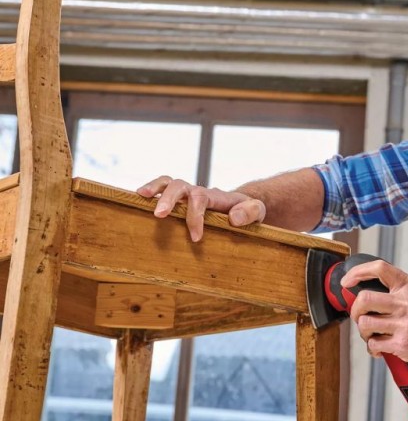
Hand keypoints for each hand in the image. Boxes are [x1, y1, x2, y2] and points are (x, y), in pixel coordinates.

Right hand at [137, 175, 265, 241]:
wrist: (243, 205)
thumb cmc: (249, 211)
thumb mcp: (258, 211)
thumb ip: (250, 212)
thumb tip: (233, 218)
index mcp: (216, 196)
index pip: (202, 199)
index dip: (195, 216)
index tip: (195, 238)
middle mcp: (198, 191)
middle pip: (180, 186)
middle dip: (169, 199)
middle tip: (160, 215)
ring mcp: (187, 194)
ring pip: (168, 183)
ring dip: (154, 188)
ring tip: (140, 196)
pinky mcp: (179, 200)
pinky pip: (162, 191)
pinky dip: (149, 192)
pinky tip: (135, 200)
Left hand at [340, 259, 407, 374]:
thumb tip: (383, 292)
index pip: (379, 269)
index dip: (357, 273)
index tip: (347, 281)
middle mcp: (407, 302)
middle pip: (363, 299)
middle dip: (354, 310)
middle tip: (358, 316)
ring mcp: (404, 324)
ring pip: (365, 324)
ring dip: (364, 332)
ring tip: (372, 336)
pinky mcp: (403, 345)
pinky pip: (375, 345)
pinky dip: (373, 349)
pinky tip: (380, 349)